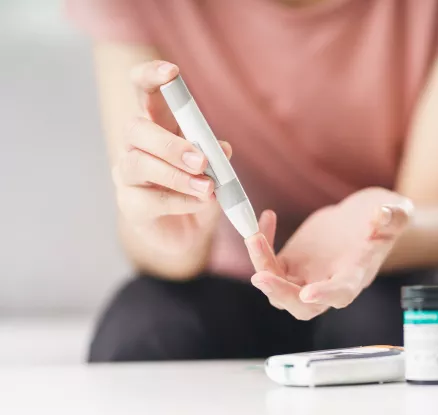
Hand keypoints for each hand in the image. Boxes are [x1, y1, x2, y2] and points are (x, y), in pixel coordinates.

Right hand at [112, 60, 231, 252]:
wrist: (189, 232)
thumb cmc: (200, 190)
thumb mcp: (215, 169)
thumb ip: (216, 155)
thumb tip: (222, 148)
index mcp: (159, 125)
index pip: (143, 90)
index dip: (151, 75)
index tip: (172, 72)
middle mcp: (136, 146)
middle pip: (135, 128)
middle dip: (169, 143)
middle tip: (201, 161)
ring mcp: (128, 175)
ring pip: (139, 164)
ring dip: (176, 176)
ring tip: (207, 187)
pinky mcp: (130, 205)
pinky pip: (149, 200)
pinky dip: (180, 201)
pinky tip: (200, 204)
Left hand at [246, 188, 411, 319]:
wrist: (364, 219)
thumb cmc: (383, 220)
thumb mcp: (397, 213)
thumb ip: (394, 216)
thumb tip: (382, 215)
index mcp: (356, 275)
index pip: (342, 294)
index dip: (326, 295)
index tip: (309, 293)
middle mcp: (329, 283)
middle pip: (301, 306)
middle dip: (280, 294)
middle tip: (261, 276)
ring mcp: (307, 276)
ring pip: (278, 289)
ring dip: (262, 267)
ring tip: (254, 237)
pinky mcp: (291, 263)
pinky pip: (269, 264)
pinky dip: (262, 246)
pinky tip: (267, 218)